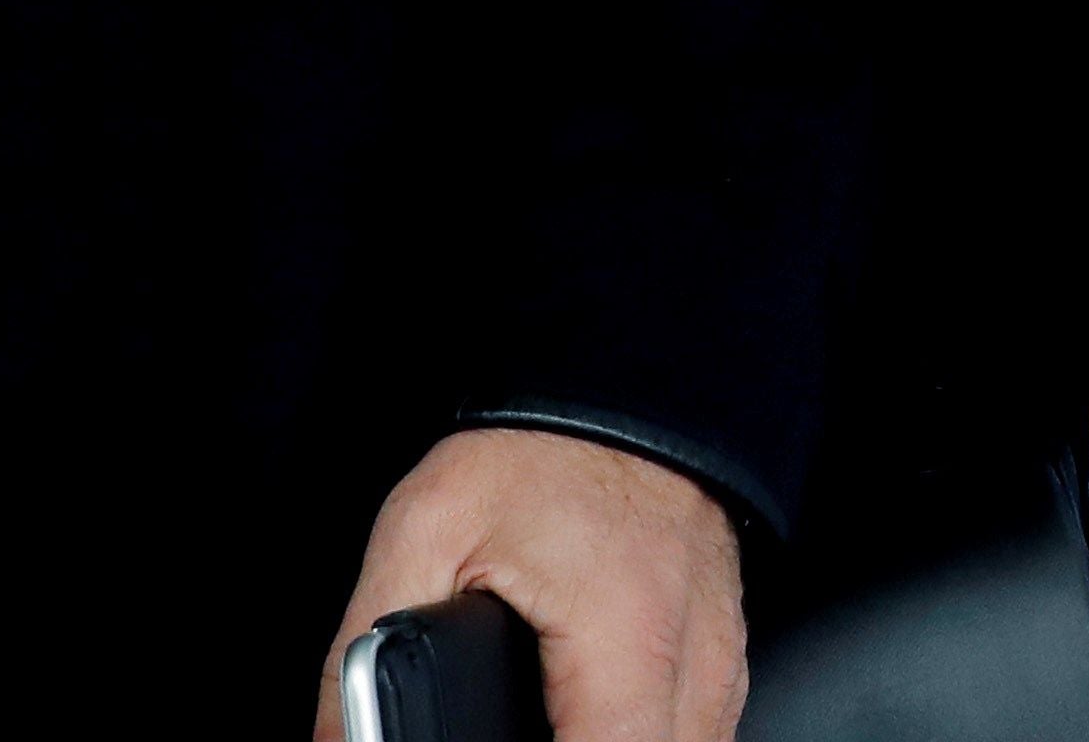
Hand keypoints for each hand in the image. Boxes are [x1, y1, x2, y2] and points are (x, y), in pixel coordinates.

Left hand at [317, 429, 741, 741]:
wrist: (622, 382)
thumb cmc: (539, 451)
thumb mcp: (423, 534)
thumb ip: (366, 657)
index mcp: (627, 628)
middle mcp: (695, 650)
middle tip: (508, 738)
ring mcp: (720, 651)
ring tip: (544, 730)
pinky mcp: (723, 646)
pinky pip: (699, 728)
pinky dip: (651, 738)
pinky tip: (590, 726)